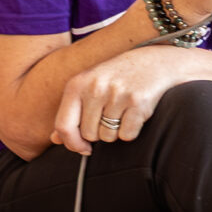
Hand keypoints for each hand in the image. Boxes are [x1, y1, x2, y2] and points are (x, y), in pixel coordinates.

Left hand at [52, 46, 197, 154]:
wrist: (155, 62)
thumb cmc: (118, 77)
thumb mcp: (90, 87)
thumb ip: (71, 112)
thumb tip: (56, 139)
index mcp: (77, 84)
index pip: (64, 125)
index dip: (72, 144)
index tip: (82, 149)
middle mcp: (95, 88)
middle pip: (89, 135)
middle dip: (100, 133)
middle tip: (111, 116)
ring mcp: (116, 94)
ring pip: (108, 137)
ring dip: (116, 132)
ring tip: (123, 111)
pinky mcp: (138, 102)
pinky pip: (127, 135)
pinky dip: (132, 130)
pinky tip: (136, 113)